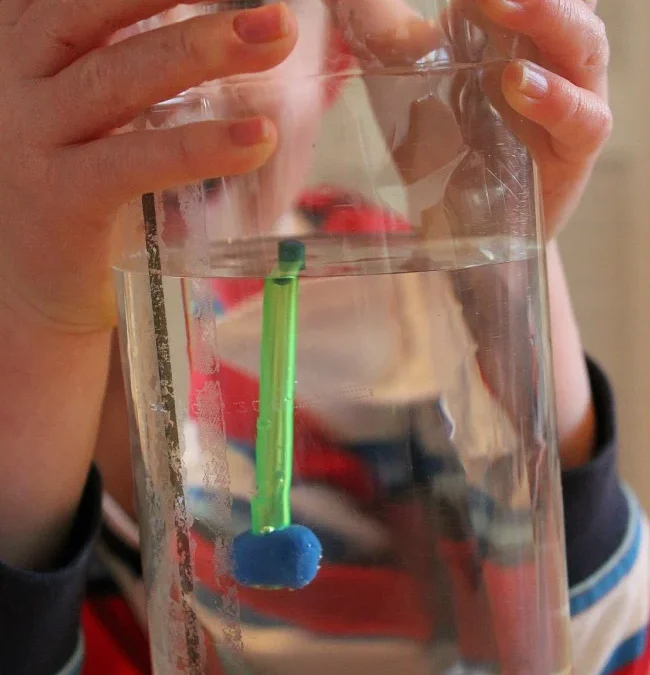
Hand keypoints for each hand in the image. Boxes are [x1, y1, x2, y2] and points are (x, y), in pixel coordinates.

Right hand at [0, 0, 296, 332]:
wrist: (31, 290)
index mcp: (29, 51)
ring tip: (275, 37)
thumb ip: (132, 76)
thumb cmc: (76, 197)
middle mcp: (18, 80)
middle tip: (266, 1)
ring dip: (201, 50)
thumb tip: (226, 44)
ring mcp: (32, 138)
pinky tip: (258, 139)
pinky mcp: (58, 198)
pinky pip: (132, 162)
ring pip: (119, 77)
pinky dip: (199, 147)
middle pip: (95, 10)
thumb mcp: (97, 121)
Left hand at [327, 0, 609, 239]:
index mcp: (519, 35)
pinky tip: (522, 84)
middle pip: (570, 6)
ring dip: (550, 22)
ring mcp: (572, 104)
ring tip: (502, 9)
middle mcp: (553, 60)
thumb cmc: (445, 147)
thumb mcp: (411, 88)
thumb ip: (394, 42)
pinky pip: (586, 121)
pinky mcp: (574, 153)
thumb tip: (353, 2)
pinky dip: (559, 100)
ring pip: (585, 49)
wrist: (459, 221)